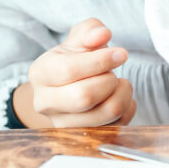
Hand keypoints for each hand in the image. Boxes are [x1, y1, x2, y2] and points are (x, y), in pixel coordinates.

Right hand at [17, 18, 136, 126]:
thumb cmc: (76, 60)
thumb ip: (91, 30)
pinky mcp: (84, 136)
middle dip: (109, 80)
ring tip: (119, 83)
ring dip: (123, 93)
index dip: (101, 60)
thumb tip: (102, 34)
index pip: (69, 70)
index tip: (121, 53)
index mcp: (40, 73)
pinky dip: (128, 107)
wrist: (69, 87)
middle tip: (113, 73)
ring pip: (106, 113)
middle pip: (84, 96)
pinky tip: (119, 96)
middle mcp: (45, 103)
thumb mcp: (80, 39)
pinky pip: (117, 125)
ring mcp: (64, 124)